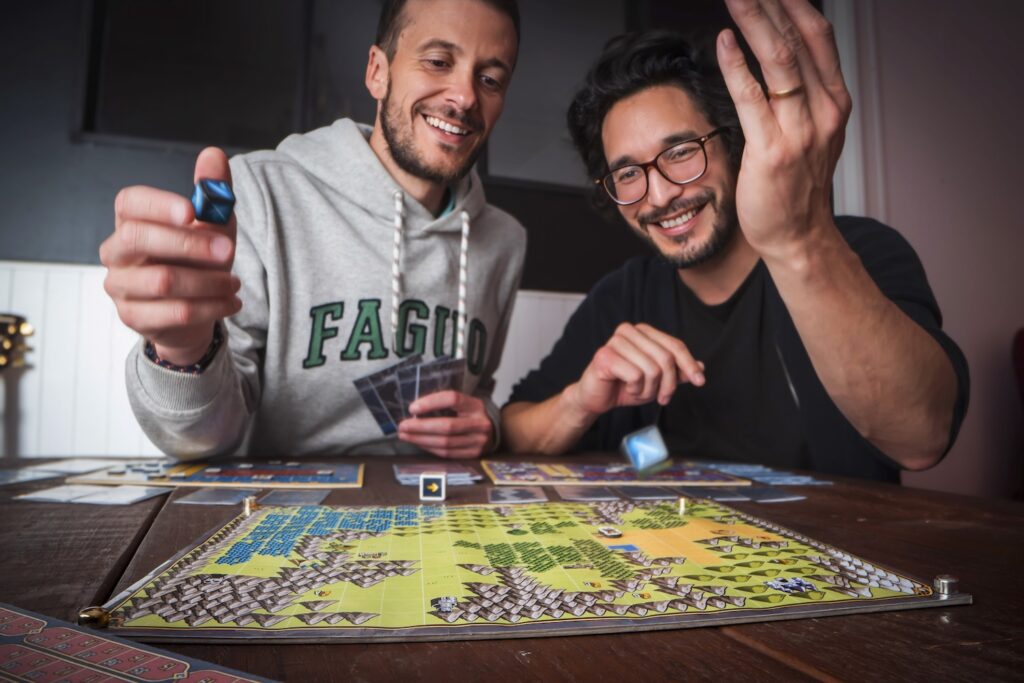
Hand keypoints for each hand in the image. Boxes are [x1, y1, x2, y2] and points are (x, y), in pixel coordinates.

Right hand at [100, 147, 241, 364]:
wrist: (195, 311)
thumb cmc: (199, 262)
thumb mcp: (214, 226)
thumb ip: (213, 193)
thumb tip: (214, 155)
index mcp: (131, 220)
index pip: (130, 202)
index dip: (159, 204)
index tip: (192, 212)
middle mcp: (116, 251)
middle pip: (139, 239)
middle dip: (190, 244)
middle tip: (228, 251)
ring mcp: (120, 286)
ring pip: (163, 281)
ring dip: (209, 282)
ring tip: (234, 283)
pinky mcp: (133, 317)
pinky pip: (175, 312)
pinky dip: (211, 307)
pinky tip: (231, 302)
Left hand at [397, 391, 493, 458]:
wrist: (493, 431)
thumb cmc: (469, 415)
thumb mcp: (463, 404)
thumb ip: (443, 405)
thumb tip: (414, 411)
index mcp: (475, 405)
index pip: (452, 399)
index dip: (431, 403)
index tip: (412, 408)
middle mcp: (480, 423)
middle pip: (447, 426)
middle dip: (421, 427)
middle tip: (402, 426)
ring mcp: (478, 441)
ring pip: (445, 443)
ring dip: (421, 440)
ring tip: (405, 436)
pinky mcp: (473, 455)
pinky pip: (447, 454)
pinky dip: (429, 448)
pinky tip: (418, 443)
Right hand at [565, 323, 703, 417]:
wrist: (597, 398)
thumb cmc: (625, 386)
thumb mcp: (657, 380)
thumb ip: (677, 372)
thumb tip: (701, 367)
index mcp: (643, 331)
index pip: (675, 345)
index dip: (689, 364)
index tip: (699, 381)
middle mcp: (629, 331)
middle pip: (666, 358)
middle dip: (667, 384)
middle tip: (662, 398)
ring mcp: (615, 341)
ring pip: (652, 369)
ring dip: (649, 389)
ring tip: (638, 392)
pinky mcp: (604, 356)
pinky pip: (635, 375)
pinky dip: (635, 389)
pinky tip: (625, 388)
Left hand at [718, 0, 851, 256]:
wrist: (798, 237)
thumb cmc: (796, 185)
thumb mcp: (812, 131)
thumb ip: (803, 93)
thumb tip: (779, 51)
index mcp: (835, 101)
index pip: (818, 36)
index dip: (796, 3)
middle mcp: (824, 110)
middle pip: (800, 38)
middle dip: (774, 2)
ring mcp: (801, 131)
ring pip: (779, 61)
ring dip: (756, 22)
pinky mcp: (772, 152)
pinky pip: (753, 99)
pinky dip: (737, 66)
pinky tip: (723, 41)